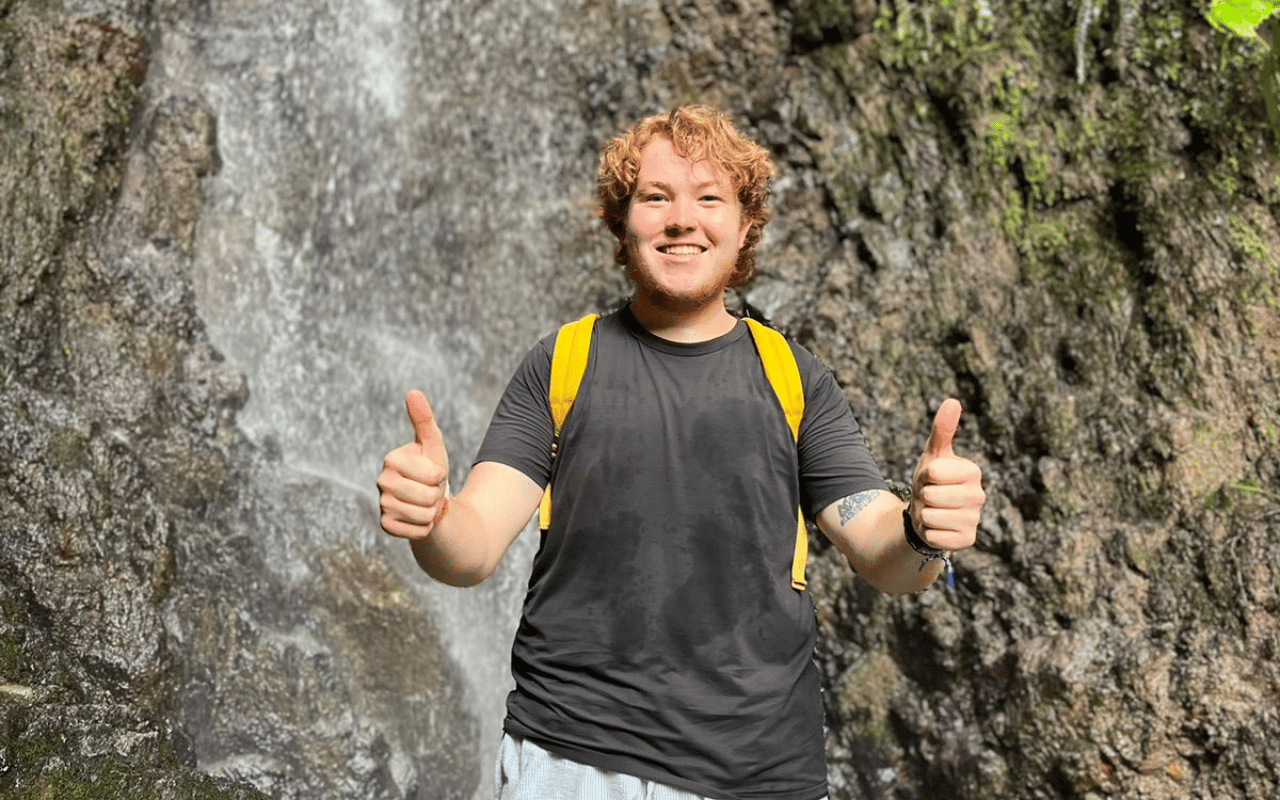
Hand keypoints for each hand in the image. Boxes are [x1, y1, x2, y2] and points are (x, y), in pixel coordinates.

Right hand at [377, 390, 450, 539]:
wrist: (427, 501)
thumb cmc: (431, 469)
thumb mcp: (432, 444)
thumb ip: (424, 419)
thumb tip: (413, 392)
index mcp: (391, 459)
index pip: (433, 474)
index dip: (440, 475)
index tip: (432, 473)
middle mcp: (381, 481)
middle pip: (428, 496)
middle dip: (437, 495)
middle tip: (429, 490)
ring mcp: (382, 504)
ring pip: (424, 514)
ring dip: (432, 511)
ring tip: (425, 503)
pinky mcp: (386, 525)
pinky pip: (417, 531)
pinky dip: (425, 528)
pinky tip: (418, 518)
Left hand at [910, 398, 984, 551]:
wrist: (927, 512)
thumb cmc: (932, 480)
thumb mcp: (933, 454)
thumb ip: (942, 429)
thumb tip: (953, 401)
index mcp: (972, 471)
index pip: (934, 472)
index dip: (924, 475)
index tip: (932, 477)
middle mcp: (979, 495)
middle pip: (931, 495)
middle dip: (922, 496)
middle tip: (930, 496)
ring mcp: (974, 519)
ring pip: (931, 516)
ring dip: (924, 515)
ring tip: (932, 510)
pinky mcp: (967, 540)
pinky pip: (935, 536)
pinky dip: (928, 532)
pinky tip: (937, 527)